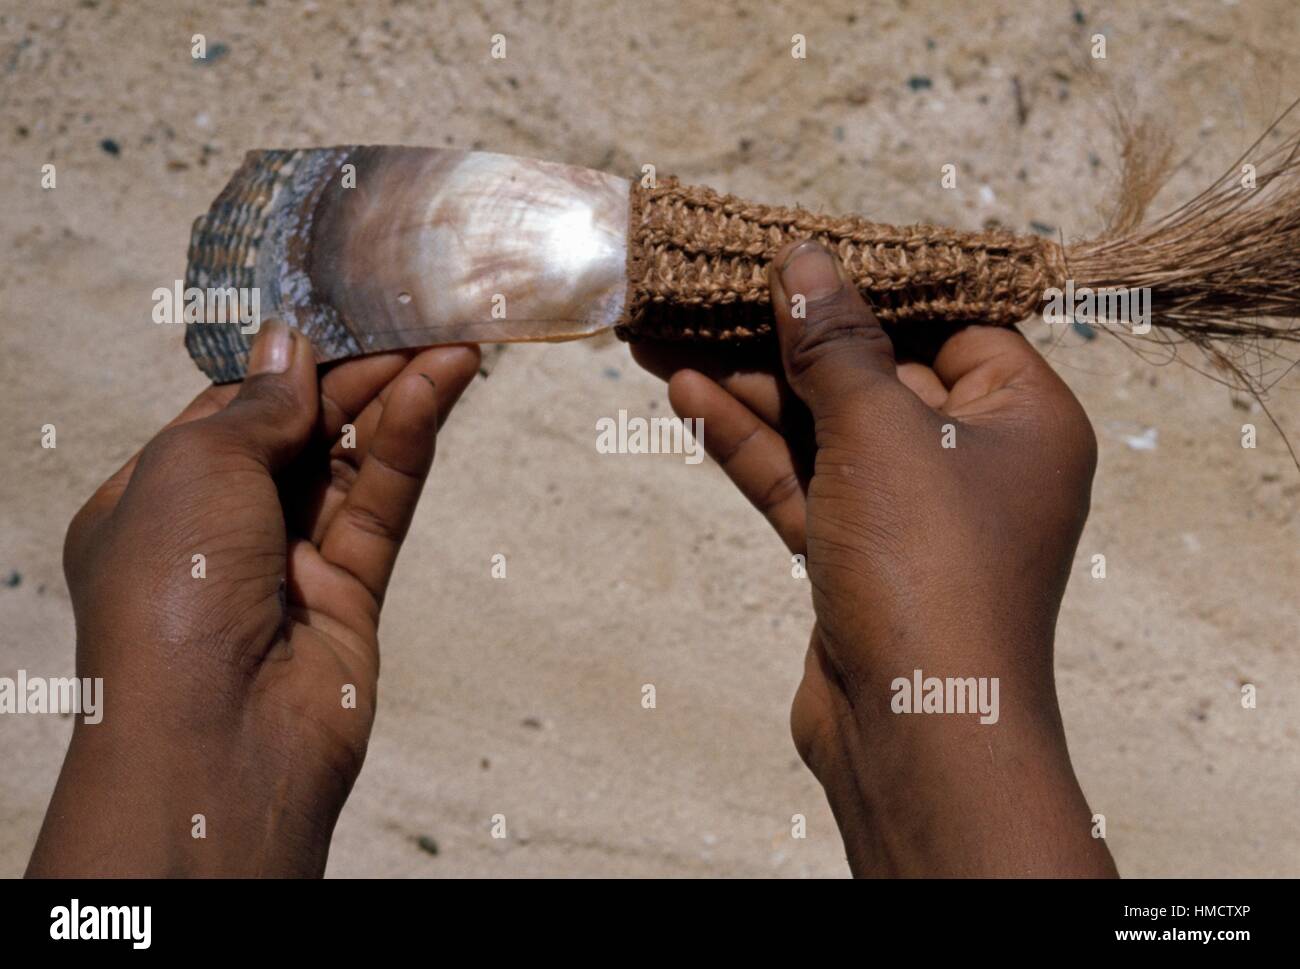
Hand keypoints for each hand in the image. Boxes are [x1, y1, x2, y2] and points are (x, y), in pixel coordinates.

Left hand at [28, 321, 479, 876]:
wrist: (216, 738)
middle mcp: (221, 532)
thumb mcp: (194, 468)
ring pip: (351, 464)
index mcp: (155, 502)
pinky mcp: (351, 592)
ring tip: (448, 343)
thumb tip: (290, 346)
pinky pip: (383, 504)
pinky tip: (438, 390)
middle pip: (298, 433)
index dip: (284, 365)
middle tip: (412, 320)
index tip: (336, 316)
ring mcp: (288, 563)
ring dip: (395, 401)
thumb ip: (256, 405)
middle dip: (353, 376)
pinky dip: (410, 445)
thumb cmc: (168, 597)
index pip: (227, 414)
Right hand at [634, 241, 1115, 875]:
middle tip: (703, 294)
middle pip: (871, 372)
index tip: (793, 254)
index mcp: (1023, 416)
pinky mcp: (857, 557)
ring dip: (749, 387)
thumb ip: (838, 342)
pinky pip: (803, 481)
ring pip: (824, 430)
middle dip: (782, 338)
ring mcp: (912, 514)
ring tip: (664, 338)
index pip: (945, 322)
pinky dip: (750, 443)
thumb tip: (805, 261)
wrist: (914, 732)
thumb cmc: (930, 568)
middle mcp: (977, 461)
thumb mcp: (882, 430)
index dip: (868, 285)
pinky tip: (688, 397)